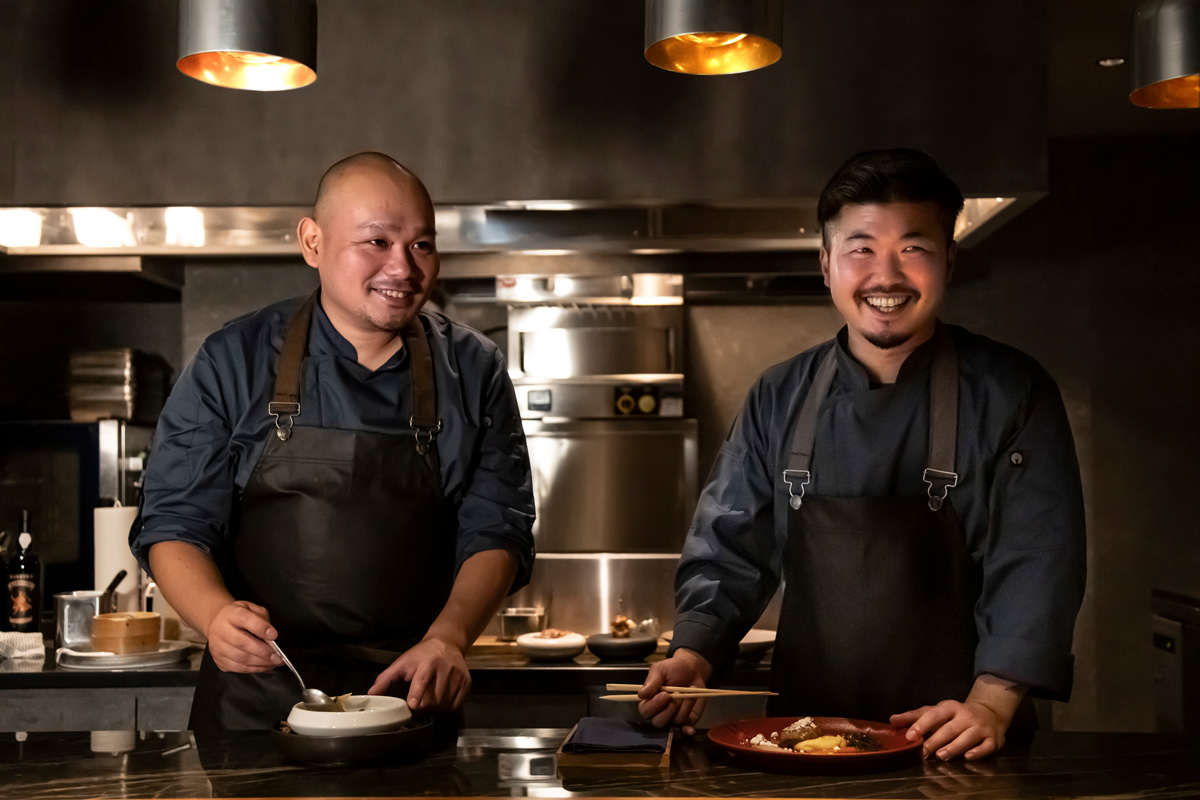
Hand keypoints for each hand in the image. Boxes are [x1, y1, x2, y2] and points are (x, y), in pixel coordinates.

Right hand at [204, 600, 279, 672]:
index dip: (260, 628)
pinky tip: (264, 666)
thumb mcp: (252, 609)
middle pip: (241, 642)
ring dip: (260, 663)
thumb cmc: (238, 617)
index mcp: (231, 614)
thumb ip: (262, 619)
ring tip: (273, 663)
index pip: (244, 619)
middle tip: (277, 657)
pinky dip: (253, 669)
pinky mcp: (218, 659)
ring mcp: (217, 647)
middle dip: (263, 652)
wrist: (217, 623)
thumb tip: (271, 637)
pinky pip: (237, 668)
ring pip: (239, 658)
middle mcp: (220, 630)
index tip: (274, 635)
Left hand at [368, 636, 469, 712]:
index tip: (413, 705)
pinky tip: (440, 700)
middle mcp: (445, 668)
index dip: (417, 693)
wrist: (448, 642)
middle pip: (433, 698)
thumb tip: (371, 694)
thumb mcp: (403, 661)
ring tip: (428, 702)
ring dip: (434, 709)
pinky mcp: (466, 683)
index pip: (422, 680)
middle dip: (422, 707)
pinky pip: (454, 705)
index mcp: (428, 662)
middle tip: (417, 706)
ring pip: (444, 705)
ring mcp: (458, 677)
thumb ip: (386, 678)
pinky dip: (445, 708)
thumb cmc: (422, 654)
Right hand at [637, 648, 712, 735]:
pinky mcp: (687, 721)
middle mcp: (659, 712)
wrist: (692, 669)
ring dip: (684, 708)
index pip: (645, 711)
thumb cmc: (673, 669)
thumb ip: (651, 681)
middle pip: (658, 722)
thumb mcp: (660, 669)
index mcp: (649, 700)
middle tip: (678, 694)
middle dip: (669, 709)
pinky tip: (690, 730)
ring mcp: (673, 718)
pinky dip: (688, 730)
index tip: (666, 694)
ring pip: (674, 722)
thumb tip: (641, 694)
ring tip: (689, 694)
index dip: (655, 705)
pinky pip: (686, 729)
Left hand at [891, 675, 1025, 760]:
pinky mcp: (993, 740)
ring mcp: (980, 727)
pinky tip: (968, 757)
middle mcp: (966, 716)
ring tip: (940, 756)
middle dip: (935, 740)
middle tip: (923, 752)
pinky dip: (977, 752)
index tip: (910, 736)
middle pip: (949, 729)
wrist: (990, 713)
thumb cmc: (956, 715)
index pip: (934, 715)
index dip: (921, 725)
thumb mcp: (936, 711)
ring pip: (967, 737)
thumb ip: (914, 717)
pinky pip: (986, 746)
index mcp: (950, 707)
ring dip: (954, 747)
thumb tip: (892, 720)